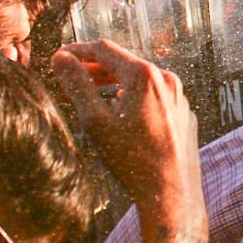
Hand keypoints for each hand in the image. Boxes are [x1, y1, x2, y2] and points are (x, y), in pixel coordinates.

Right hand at [51, 40, 200, 212]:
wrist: (172, 192)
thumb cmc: (132, 159)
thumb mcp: (95, 120)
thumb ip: (77, 84)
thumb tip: (60, 58)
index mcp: (145, 75)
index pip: (104, 49)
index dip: (77, 51)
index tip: (58, 58)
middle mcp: (167, 79)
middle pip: (124, 62)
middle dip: (95, 67)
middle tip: (70, 74)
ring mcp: (178, 96)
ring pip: (140, 79)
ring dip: (113, 81)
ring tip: (91, 91)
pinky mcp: (183, 113)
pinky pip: (154, 96)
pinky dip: (132, 96)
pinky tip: (120, 109)